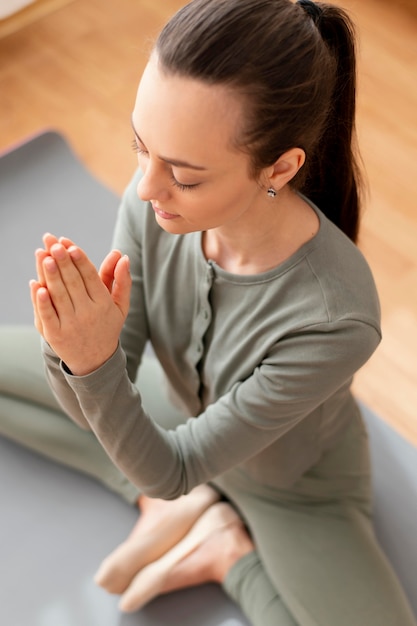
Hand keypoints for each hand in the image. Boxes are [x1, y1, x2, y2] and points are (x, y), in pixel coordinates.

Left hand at [30, 234, 130, 375]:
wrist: (94, 361)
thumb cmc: (106, 327)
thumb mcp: (120, 306)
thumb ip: (121, 280)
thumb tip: (123, 256)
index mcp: (104, 304)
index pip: (90, 278)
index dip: (80, 260)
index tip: (70, 245)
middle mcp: (88, 314)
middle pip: (73, 283)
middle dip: (63, 261)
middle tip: (53, 242)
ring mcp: (71, 325)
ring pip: (59, 296)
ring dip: (50, 274)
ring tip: (44, 254)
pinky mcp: (56, 335)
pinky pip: (47, 315)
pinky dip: (41, 301)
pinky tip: (36, 284)